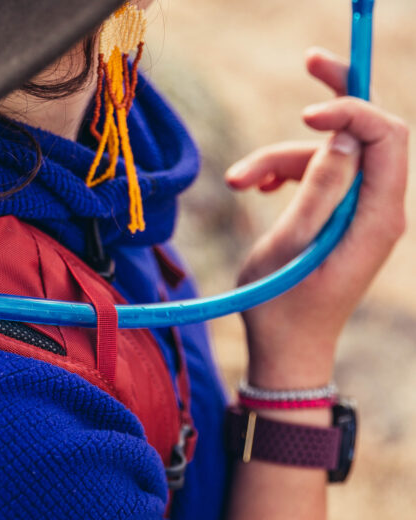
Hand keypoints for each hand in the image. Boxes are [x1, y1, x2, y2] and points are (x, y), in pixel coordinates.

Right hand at [225, 48, 408, 388]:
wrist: (286, 351)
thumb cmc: (280, 308)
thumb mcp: (289, 247)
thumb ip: (319, 188)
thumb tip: (342, 134)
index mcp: (376, 218)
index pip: (388, 135)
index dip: (352, 108)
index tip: (304, 111)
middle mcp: (378, 210)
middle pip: (365, 135)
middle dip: (332, 106)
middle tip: (308, 59)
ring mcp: (359, 215)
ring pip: (330, 158)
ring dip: (283, 158)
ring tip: (239, 181)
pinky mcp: (338, 221)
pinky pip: (320, 180)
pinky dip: (288, 175)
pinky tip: (257, 188)